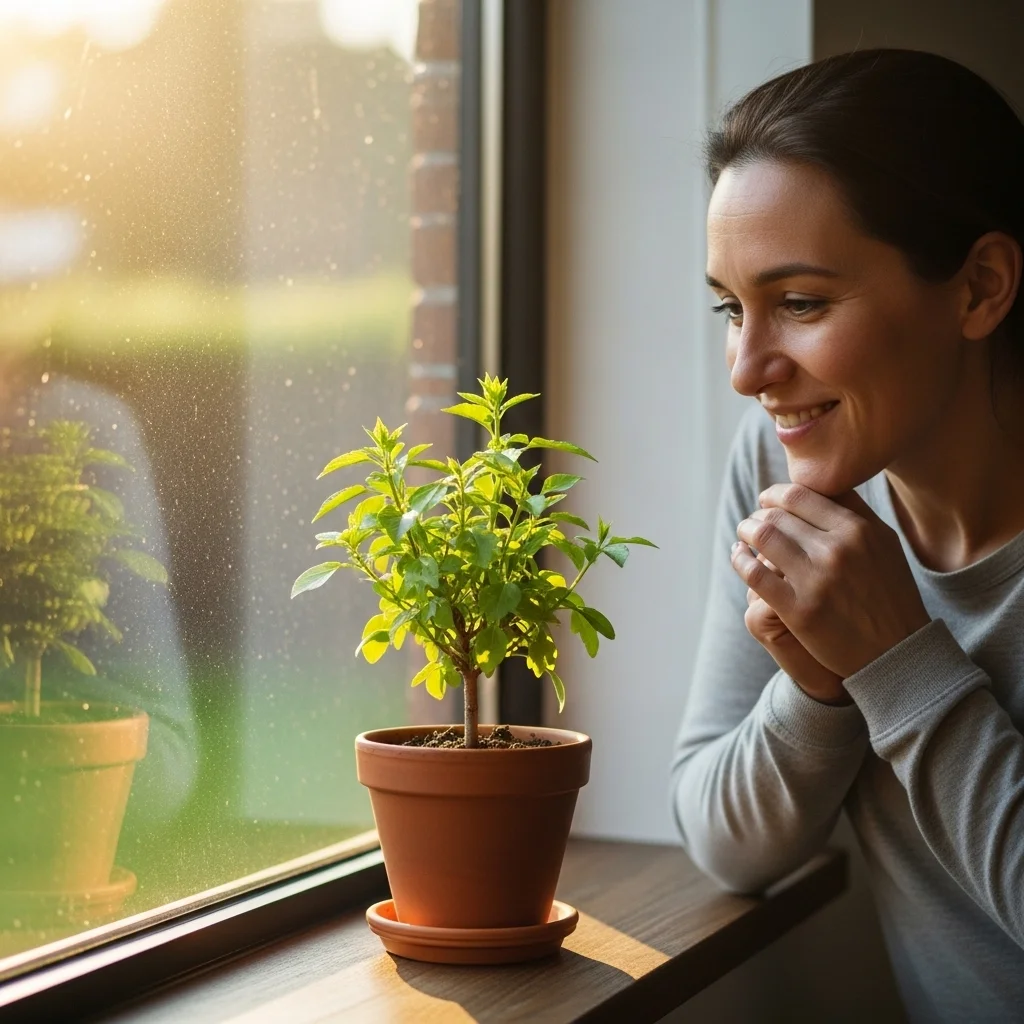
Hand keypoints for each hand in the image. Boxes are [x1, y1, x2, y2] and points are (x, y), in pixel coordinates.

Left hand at [732, 483, 930, 679]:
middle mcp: (837, 550)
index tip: (766, 500)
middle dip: (757, 515)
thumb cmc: (889, 593)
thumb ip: (853, 510)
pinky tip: (738, 556)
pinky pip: (755, 573)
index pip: (799, 494)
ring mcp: (817, 580)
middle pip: (777, 515)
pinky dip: (739, 560)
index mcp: (858, 529)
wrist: (898, 651)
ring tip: (743, 535)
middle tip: (752, 521)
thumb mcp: (883, 543)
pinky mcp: (799, 610)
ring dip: (745, 532)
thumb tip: (820, 481)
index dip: (774, 494)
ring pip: (763, 537)